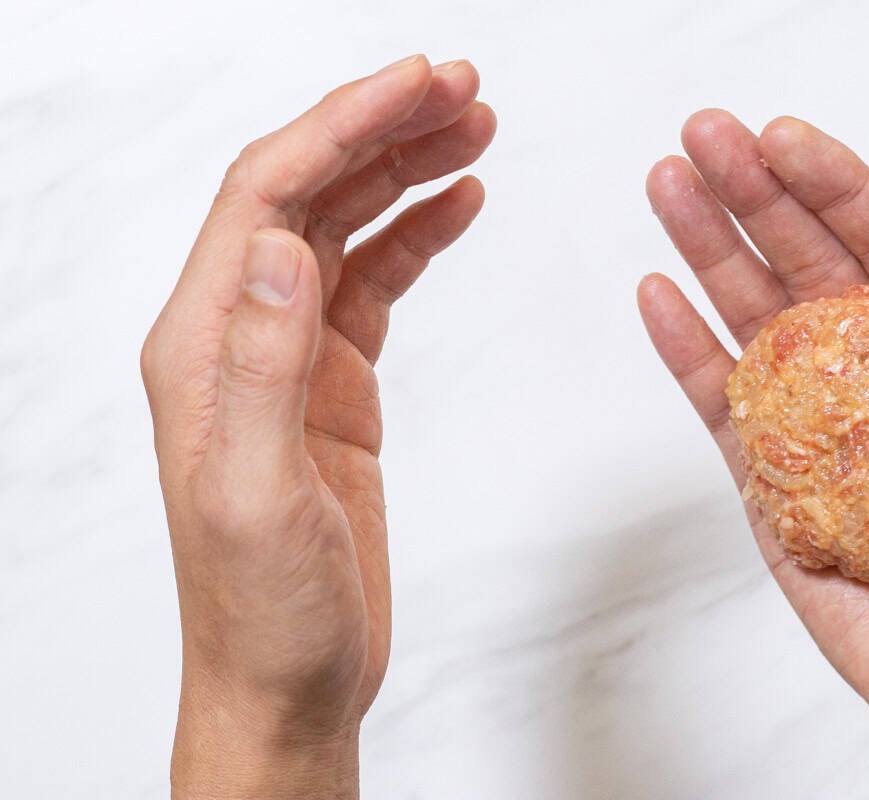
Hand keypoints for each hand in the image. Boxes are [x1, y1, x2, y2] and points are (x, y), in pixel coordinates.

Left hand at [141, 55, 494, 798]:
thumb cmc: (266, 612)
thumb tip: (278, 249)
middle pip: (305, 193)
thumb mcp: (257, 500)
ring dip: (404, 171)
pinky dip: (417, 235)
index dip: (342, 127)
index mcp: (204, 347)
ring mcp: (289, 357)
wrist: (287, 683)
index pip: (268, 197)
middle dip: (381, 129)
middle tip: (463, 89)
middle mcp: (238, 335)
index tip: (420, 86)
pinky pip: (374, 283)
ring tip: (474, 130)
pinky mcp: (333, 386)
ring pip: (344, 229)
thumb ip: (262, 369)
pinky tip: (458, 205)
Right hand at [638, 110, 868, 796]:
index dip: (834, 184)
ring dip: (709, 253)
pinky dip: (687, 350)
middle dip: (754, 196)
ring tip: (667, 188)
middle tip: (702, 138)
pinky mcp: (775, 486)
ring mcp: (822, 427)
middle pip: (807, 265)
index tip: (780, 138)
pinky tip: (659, 294)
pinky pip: (723, 406)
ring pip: (755, 321)